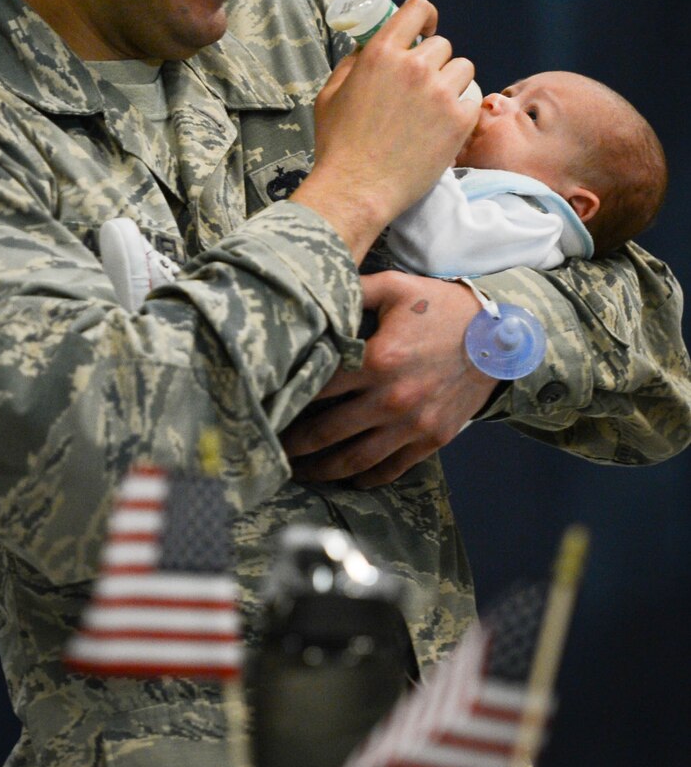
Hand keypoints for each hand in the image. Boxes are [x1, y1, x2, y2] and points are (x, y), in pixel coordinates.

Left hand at [281, 271, 497, 487]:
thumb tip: (313, 289)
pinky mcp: (431, 439)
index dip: (290, 396)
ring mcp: (413, 424)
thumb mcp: (396, 288)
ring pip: (355, 460)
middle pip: (328, 432)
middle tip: (271, 448)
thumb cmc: (442, 308)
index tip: (269, 404)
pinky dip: (365, 478)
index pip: (319, 386)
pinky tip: (348, 477)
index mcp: (378, 359)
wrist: (498, 336)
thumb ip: (353, 290)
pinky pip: (390, 469)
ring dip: (323, 470)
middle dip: (294, 444)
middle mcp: (392, 399)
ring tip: (300, 471)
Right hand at [291, 0, 477, 261]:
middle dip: (432, 62)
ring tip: (433, 108)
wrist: (357, 189)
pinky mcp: (460, 120)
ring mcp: (441, 93)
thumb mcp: (331, 94)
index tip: (425, 30)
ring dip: (451, 83)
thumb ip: (353, 63)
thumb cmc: (338, 145)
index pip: (416, 9)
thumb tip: (369, 47)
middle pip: (442, 44)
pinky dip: (462, 109)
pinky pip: (473, 98)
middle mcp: (415, 66)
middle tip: (420, 88)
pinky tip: (443, 126)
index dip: (424, 16)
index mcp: (381, 54)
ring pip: (463, 68)